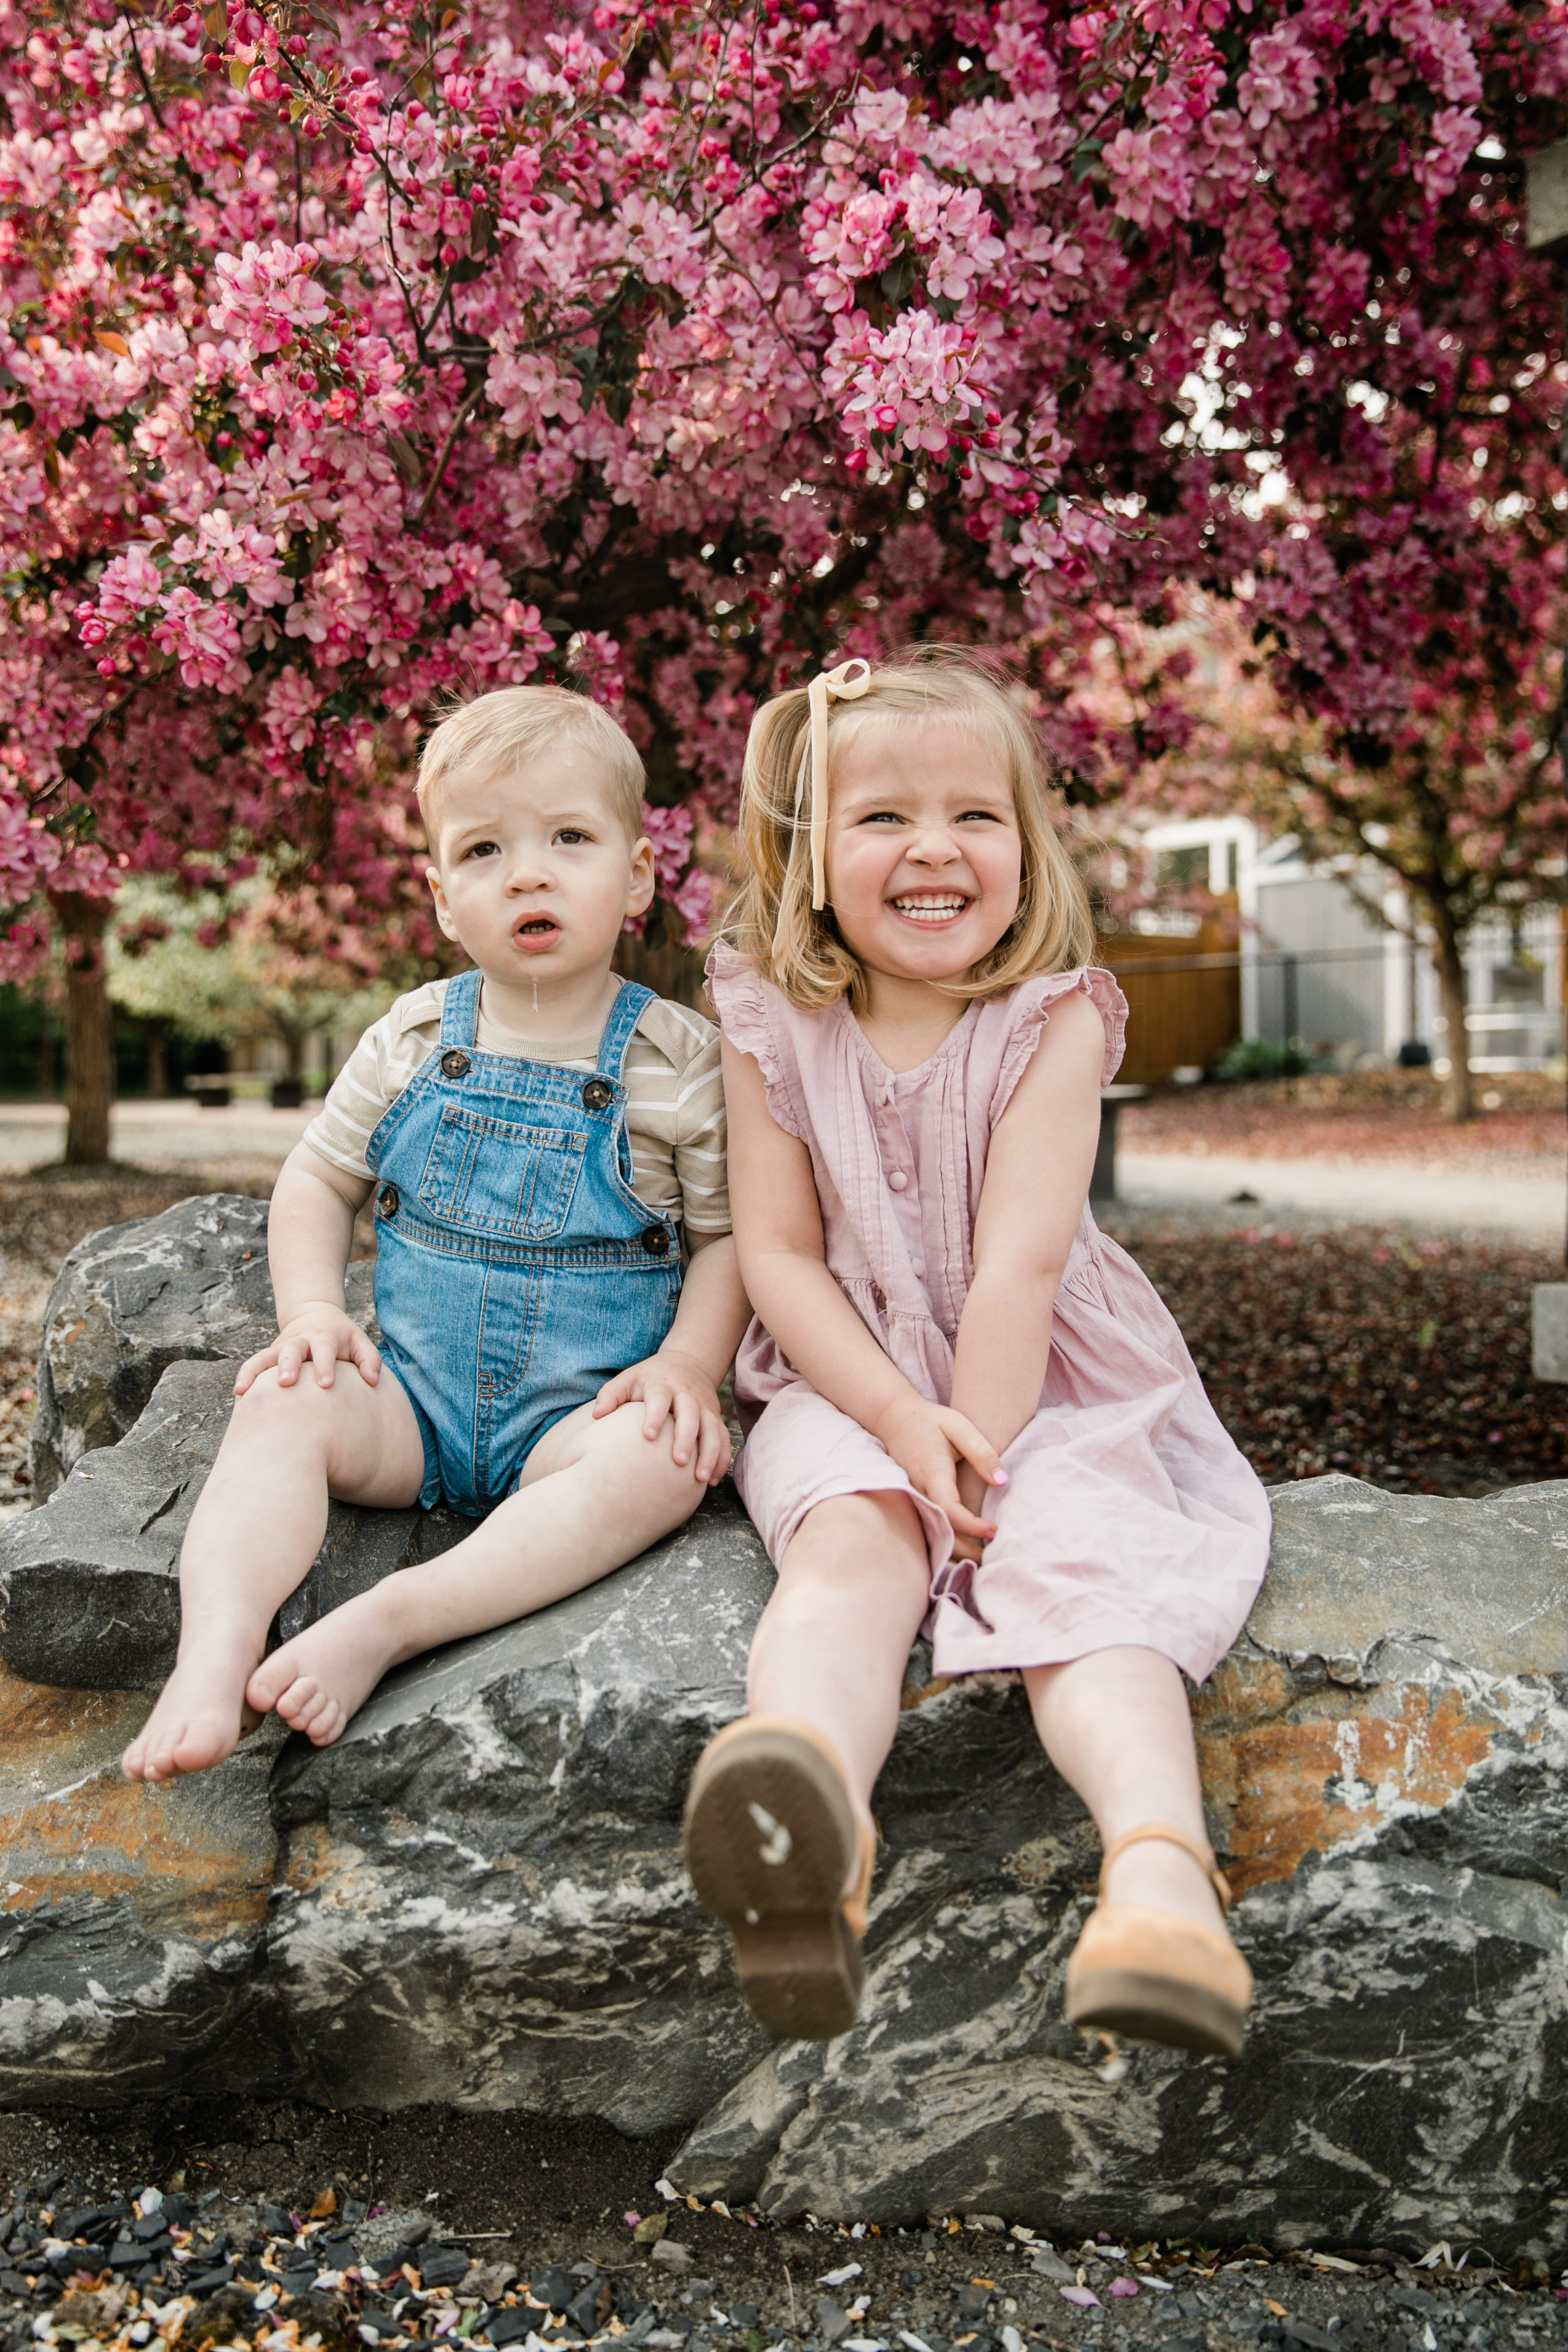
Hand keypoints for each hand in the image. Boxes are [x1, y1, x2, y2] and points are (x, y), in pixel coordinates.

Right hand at [235, 1301, 382, 1394]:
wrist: (314, 1315)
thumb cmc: (341, 1337)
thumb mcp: (359, 1341)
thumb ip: (369, 1359)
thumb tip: (372, 1381)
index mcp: (324, 1337)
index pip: (324, 1350)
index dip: (324, 1366)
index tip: (326, 1384)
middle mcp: (300, 1341)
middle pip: (291, 1351)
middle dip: (288, 1366)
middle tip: (286, 1383)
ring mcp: (281, 1348)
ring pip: (265, 1357)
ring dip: (254, 1372)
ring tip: (243, 1390)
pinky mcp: (269, 1356)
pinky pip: (253, 1364)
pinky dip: (244, 1376)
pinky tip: (237, 1394)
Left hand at [592, 1347, 732, 1483]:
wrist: (688, 1363)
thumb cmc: (649, 1378)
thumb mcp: (629, 1379)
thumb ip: (612, 1395)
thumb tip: (597, 1415)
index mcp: (662, 1385)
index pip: (660, 1398)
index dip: (655, 1416)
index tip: (648, 1436)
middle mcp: (687, 1395)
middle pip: (690, 1415)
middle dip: (687, 1438)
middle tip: (679, 1462)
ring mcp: (705, 1406)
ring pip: (712, 1429)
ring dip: (710, 1453)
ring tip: (701, 1479)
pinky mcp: (716, 1417)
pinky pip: (723, 1438)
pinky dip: (721, 1458)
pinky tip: (712, 1480)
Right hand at [872, 1392, 1005, 1550]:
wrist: (893, 1418)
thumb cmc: (930, 1421)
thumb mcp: (959, 1427)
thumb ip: (982, 1453)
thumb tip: (1002, 1482)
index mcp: (932, 1472)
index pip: (949, 1509)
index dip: (972, 1526)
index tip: (994, 1529)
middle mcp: (918, 1490)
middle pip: (939, 1532)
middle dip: (966, 1551)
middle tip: (993, 1553)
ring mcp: (911, 1498)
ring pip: (931, 1534)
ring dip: (956, 1550)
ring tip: (983, 1556)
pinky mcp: (912, 1502)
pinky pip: (927, 1528)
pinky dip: (945, 1540)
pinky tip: (964, 1546)